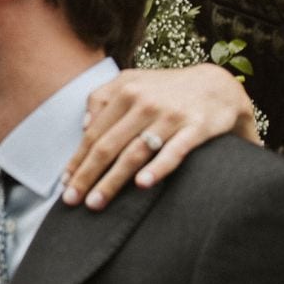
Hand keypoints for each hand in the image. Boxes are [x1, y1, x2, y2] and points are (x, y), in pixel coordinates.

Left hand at [62, 63, 258, 210]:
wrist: (218, 86)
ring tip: (96, 202)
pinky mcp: (197, 127)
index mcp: (126, 91)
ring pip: (135, 152)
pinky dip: (158, 168)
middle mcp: (145, 102)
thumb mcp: (133, 81)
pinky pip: (174, 151)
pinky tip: (142, 185)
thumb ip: (103, 97)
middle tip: (72, 200)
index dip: (77, 159)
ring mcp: (171, 115)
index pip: (94, 133)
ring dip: (112, 180)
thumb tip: (84, 126)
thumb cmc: (167, 89)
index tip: (65, 183)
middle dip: (87, 175)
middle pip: (108, 145)